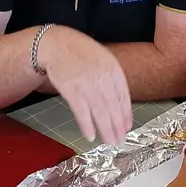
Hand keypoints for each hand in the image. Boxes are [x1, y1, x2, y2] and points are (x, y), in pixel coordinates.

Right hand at [39, 25, 132, 144]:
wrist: (58, 44)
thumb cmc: (82, 53)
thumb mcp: (104, 60)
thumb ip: (113, 79)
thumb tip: (121, 102)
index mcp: (113, 70)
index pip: (123, 97)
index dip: (126, 114)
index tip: (127, 127)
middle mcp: (102, 77)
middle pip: (113, 107)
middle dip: (117, 126)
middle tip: (120, 141)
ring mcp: (86, 83)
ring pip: (100, 111)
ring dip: (106, 129)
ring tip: (110, 142)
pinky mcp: (71, 89)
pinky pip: (81, 111)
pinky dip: (86, 125)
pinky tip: (91, 135)